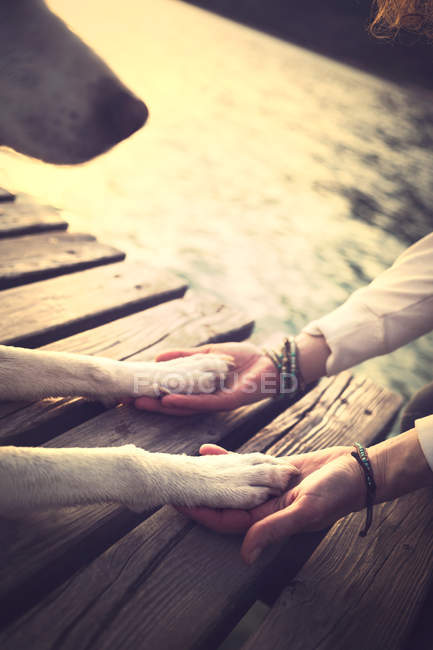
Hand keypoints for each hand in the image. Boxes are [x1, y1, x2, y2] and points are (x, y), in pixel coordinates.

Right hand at [133, 342, 278, 414]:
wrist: (271, 362)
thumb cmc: (243, 358)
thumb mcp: (208, 354)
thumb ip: (184, 356)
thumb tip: (157, 358)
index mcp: (200, 388)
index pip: (172, 391)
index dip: (152, 391)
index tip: (131, 390)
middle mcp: (205, 399)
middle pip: (174, 403)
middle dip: (151, 402)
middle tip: (128, 401)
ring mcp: (214, 402)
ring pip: (185, 407)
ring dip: (163, 405)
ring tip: (142, 403)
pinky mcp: (226, 402)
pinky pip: (203, 403)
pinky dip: (185, 401)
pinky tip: (169, 400)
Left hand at [178, 444, 364, 563]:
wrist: (356, 470)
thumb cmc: (335, 492)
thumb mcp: (304, 510)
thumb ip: (273, 528)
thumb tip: (245, 556)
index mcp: (268, 519)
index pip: (225, 520)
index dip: (200, 513)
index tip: (177, 502)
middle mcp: (264, 506)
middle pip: (223, 502)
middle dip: (199, 494)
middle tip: (174, 481)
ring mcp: (268, 487)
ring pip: (231, 484)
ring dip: (209, 476)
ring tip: (185, 465)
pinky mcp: (274, 470)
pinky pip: (244, 466)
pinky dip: (227, 459)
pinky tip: (208, 450)